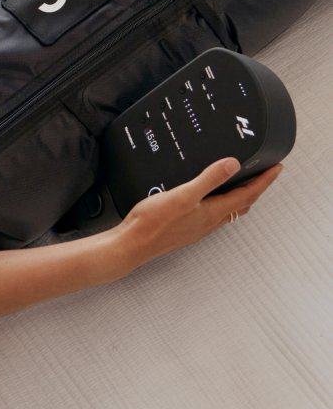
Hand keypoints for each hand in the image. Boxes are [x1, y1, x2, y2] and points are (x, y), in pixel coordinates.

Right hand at [109, 158, 282, 277]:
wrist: (132, 244)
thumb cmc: (154, 223)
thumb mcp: (183, 194)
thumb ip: (208, 178)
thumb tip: (232, 164)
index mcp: (212, 212)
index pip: (247, 195)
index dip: (264, 181)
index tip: (276, 169)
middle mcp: (209, 222)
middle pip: (242, 204)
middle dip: (256, 188)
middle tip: (264, 174)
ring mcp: (198, 226)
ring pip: (228, 210)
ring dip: (240, 196)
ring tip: (242, 182)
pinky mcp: (186, 227)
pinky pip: (213, 214)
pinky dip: (222, 202)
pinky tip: (210, 198)